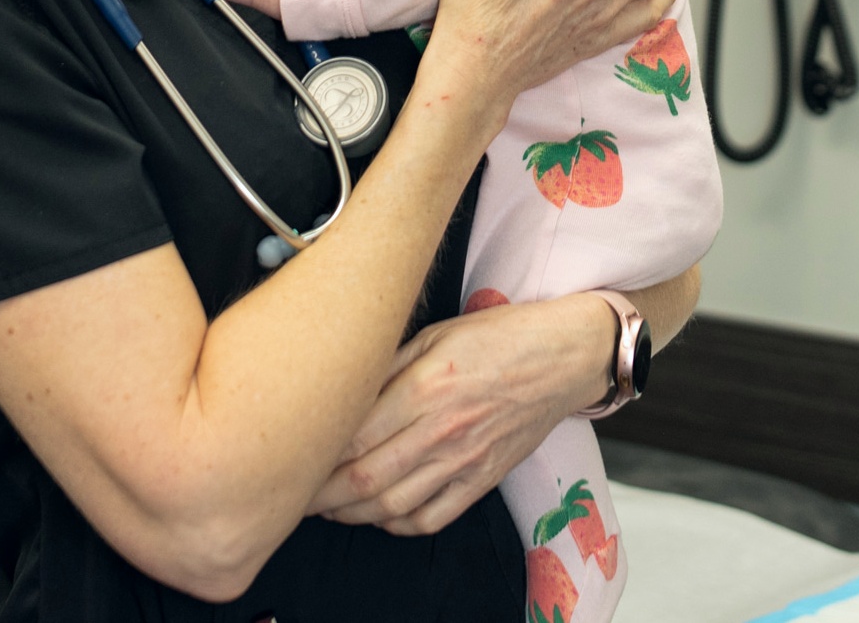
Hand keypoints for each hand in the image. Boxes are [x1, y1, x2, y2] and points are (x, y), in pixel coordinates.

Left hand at [309, 294, 613, 534]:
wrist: (564, 357)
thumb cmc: (501, 337)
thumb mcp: (436, 332)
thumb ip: (388, 364)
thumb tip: (346, 387)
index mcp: (425, 387)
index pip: (354, 434)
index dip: (316, 453)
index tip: (293, 454)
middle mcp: (441, 429)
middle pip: (364, 478)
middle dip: (321, 494)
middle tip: (295, 492)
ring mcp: (464, 459)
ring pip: (392, 505)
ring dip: (351, 513)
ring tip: (328, 507)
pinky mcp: (483, 479)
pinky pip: (433, 517)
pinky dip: (398, 525)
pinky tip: (380, 515)